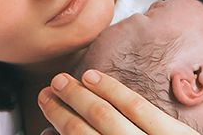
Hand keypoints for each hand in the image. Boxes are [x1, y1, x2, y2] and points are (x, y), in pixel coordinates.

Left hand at [37, 70, 197, 134]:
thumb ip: (153, 123)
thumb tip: (108, 99)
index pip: (135, 106)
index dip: (109, 88)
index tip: (88, 74)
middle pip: (104, 118)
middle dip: (76, 96)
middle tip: (57, 82)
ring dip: (62, 116)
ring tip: (49, 101)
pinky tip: (49, 134)